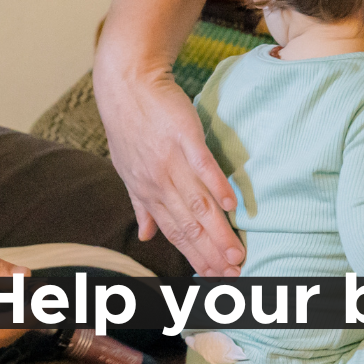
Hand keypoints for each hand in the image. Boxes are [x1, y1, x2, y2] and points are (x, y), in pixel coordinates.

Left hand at [92, 63, 244, 276]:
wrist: (127, 85)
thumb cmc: (129, 127)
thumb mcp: (128, 171)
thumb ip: (142, 205)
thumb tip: (147, 236)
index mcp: (148, 192)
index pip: (175, 233)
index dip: (194, 257)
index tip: (213, 278)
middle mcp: (159, 182)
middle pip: (189, 225)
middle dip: (211, 255)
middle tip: (233, 277)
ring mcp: (172, 160)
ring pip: (198, 204)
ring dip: (218, 232)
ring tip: (236, 254)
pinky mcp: (184, 136)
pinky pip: (202, 165)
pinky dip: (216, 186)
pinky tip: (231, 206)